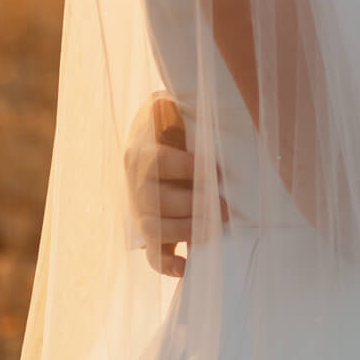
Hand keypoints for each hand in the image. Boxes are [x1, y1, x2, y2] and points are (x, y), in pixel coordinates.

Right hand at [123, 94, 222, 276]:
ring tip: (214, 231)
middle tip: (223, 208)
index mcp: (142, 152)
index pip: (160, 162)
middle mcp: (136, 183)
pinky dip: (168, 265)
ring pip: (154, 229)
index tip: (216, 171)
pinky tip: (187, 267)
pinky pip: (153, 255)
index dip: (187, 168)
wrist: (149, 138)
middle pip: (156, 201)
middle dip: (192, 207)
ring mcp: (140, 210)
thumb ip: (181, 107)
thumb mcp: (172, 108)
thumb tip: (208, 92)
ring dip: (184, 232)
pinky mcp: (149, 230)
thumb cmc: (172, 122)